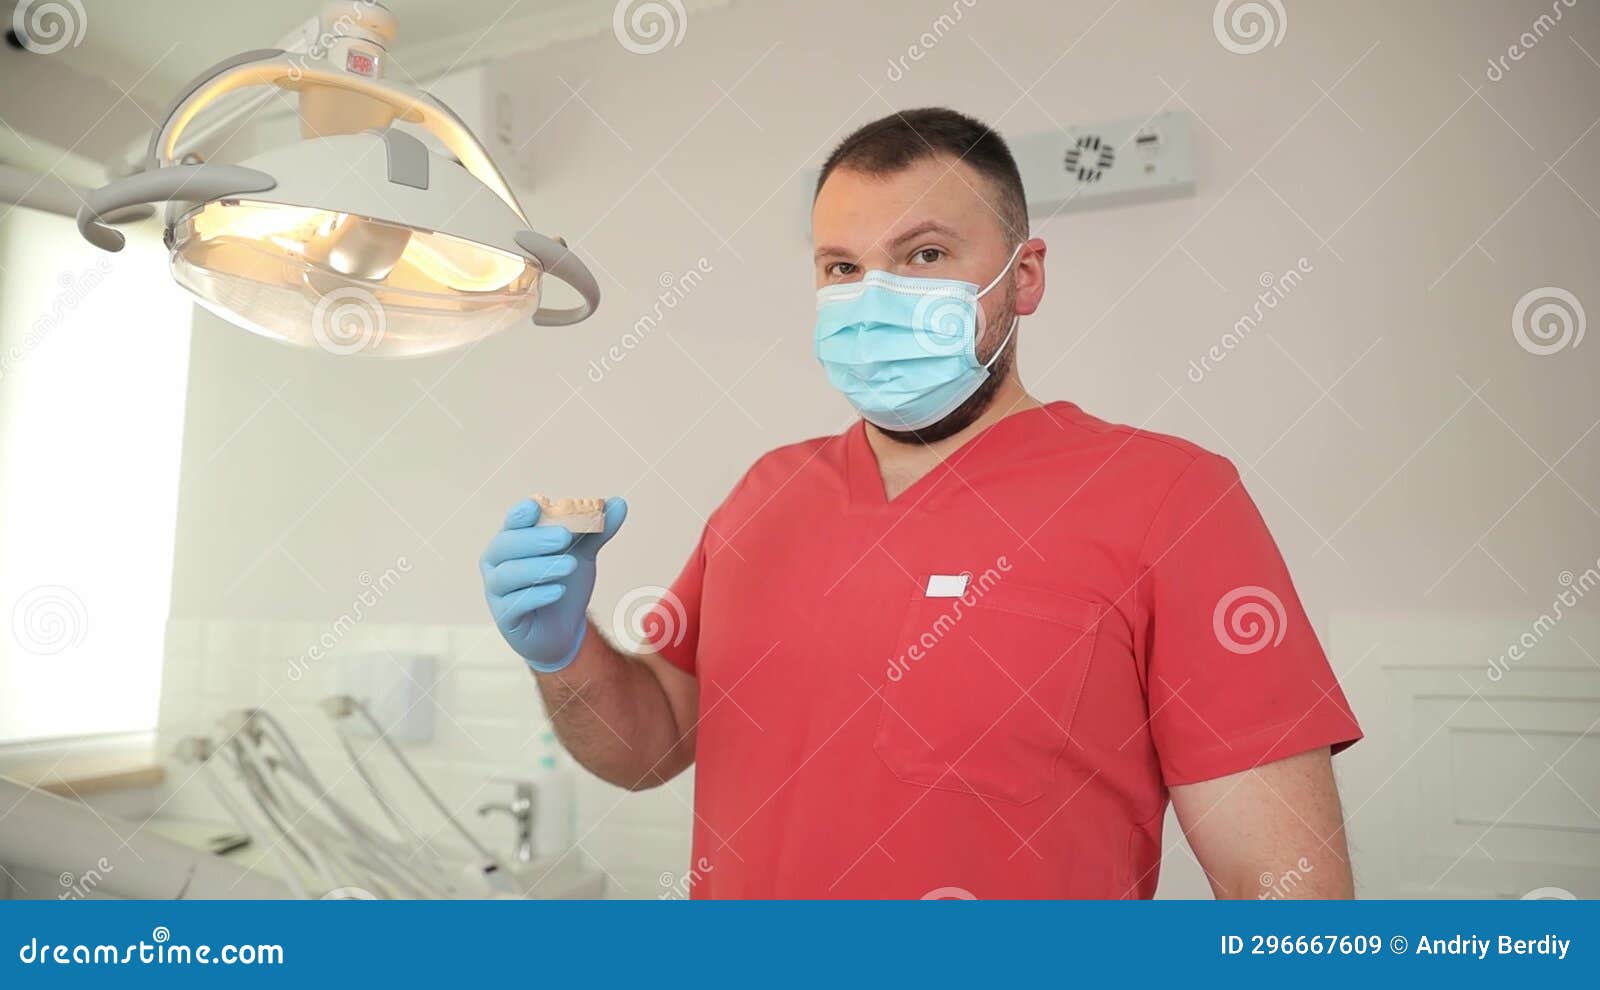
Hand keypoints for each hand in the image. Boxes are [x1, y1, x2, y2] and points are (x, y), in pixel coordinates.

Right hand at [481, 496, 627, 671]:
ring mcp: (497, 591)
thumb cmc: (565, 582)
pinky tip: (559, 591)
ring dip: (539, 568)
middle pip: (506, 545)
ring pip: (509, 574)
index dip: (520, 514)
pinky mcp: (506, 618)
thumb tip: (620, 502)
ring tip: (570, 565)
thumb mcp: (583, 554)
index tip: (536, 505)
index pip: (511, 522)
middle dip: (535, 539)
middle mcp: (497, 563)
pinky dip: (537, 596)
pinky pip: (515, 604)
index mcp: (512, 539)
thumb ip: (597, 530)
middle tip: (565, 536)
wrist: (563, 629)